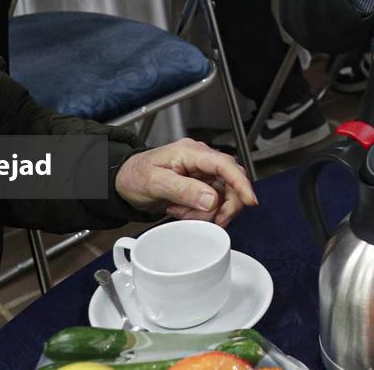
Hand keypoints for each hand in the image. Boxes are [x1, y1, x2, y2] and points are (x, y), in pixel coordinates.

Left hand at [114, 138, 257, 223]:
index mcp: (192, 152)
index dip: (240, 182)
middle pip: (230, 181)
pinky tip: (183, 213)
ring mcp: (201, 174)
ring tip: (184, 215)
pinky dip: (202, 214)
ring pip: (223, 195)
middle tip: (215, 221)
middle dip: (226, 204)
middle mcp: (201, 161)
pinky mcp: (199, 187)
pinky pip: (212, 203)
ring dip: (209, 212)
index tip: (250, 200)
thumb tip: (212, 199)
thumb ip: (184, 190)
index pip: (225, 164)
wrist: (123, 182)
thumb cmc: (135, 175)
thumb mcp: (156, 182)